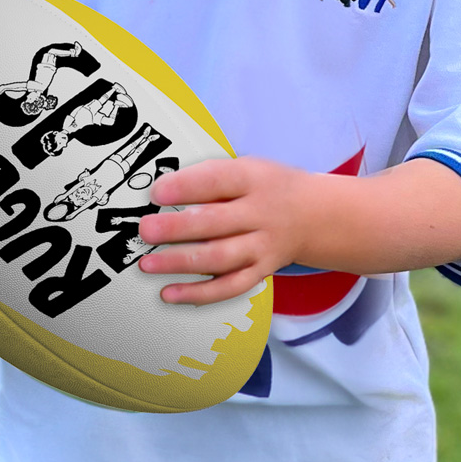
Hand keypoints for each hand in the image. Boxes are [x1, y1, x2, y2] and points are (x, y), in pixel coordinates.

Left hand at [137, 156, 310, 305]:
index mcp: (252, 179)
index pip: (218, 180)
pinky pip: (228, 287)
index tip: (158, 193)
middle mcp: (259, 214)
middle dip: (176, 228)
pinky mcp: (260, 272)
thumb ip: (209, 179)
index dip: (187, 187)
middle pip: (215, 223)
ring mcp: (261, 246)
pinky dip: (198, 294)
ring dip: (179, 263)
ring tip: (147, 264)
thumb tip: (162, 191)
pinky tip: (169, 293)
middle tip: (146, 229)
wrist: (313, 215)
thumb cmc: (265, 187)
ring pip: (219, 258)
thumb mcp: (246, 168)